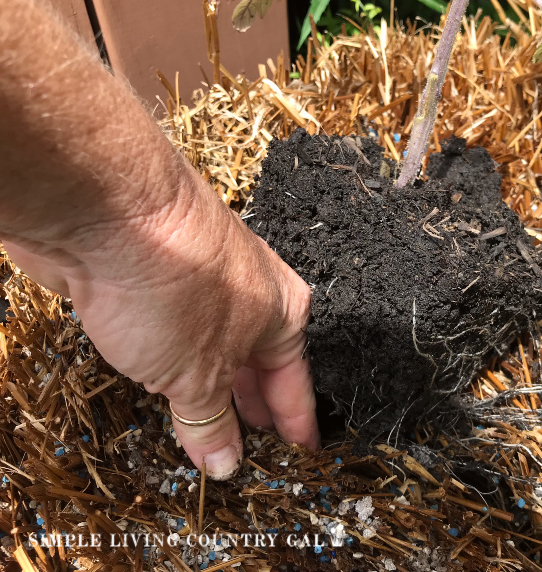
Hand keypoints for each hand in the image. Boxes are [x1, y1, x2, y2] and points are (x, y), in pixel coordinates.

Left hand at [3, 169, 319, 479]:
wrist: (109, 208)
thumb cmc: (178, 281)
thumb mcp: (198, 374)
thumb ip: (210, 422)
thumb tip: (223, 463)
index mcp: (285, 313)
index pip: (296, 383)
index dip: (297, 422)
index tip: (302, 451)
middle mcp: (252, 295)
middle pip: (258, 364)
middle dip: (252, 408)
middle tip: (254, 449)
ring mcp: (204, 284)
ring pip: (216, 348)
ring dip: (209, 389)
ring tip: (208, 430)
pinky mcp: (159, 278)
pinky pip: (178, 335)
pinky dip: (175, 367)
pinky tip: (166, 387)